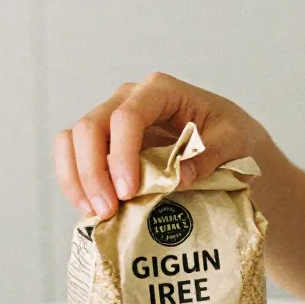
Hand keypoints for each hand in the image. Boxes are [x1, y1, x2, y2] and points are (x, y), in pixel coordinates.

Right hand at [54, 72, 266, 219]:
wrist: (225, 140)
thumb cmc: (230, 134)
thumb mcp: (232, 142)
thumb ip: (207, 156)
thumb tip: (177, 178)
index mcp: (161, 91)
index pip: (128, 116)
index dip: (122, 154)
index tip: (129, 191)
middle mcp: (128, 99)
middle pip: (91, 127)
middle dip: (93, 171)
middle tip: (108, 209)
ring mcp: (111, 119)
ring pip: (72, 139)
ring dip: (77, 178)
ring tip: (95, 212)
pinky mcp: (103, 142)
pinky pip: (72, 155)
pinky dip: (74, 182)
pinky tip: (89, 208)